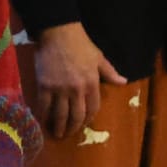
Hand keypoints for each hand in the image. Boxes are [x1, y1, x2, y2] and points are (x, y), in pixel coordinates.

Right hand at [32, 22, 125, 140]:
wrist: (58, 32)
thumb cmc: (80, 44)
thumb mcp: (99, 57)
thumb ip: (110, 72)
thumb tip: (123, 82)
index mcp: (92, 83)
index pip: (92, 108)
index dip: (87, 119)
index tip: (83, 124)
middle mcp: (77, 89)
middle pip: (76, 116)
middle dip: (73, 128)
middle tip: (68, 133)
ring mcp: (60, 89)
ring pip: (60, 115)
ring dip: (59, 127)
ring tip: (56, 133)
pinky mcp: (44, 87)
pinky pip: (44, 107)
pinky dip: (43, 117)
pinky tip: (43, 121)